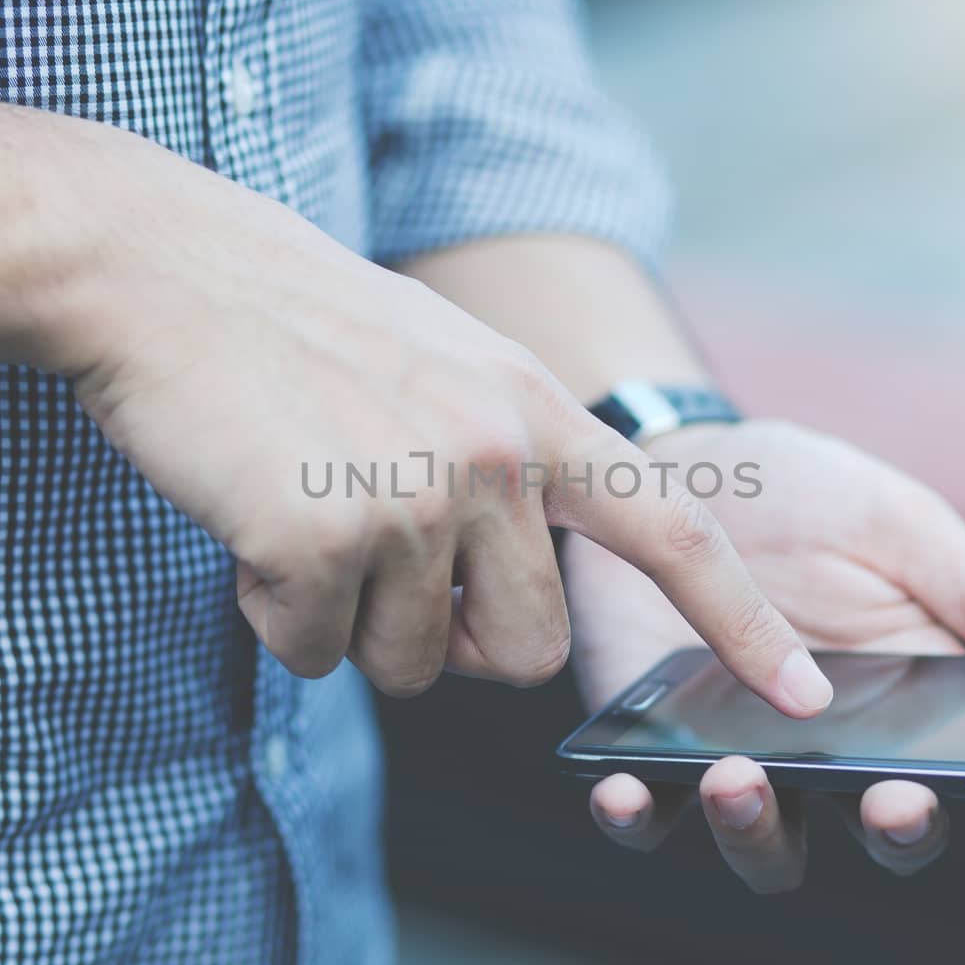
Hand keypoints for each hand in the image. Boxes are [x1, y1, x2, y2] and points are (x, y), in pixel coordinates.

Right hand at [41, 145, 831, 708]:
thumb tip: (498, 614)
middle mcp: (499, 455)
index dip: (741, 621)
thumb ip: (501, 476)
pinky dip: (276, 617)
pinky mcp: (330, 536)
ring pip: (410, 667)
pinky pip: (316, 654)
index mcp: (537, 413)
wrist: (164, 272)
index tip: (800, 692)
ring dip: (348, 624)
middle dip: (451, 645)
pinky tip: (251, 525)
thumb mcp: (440, 373)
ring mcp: (419, 495)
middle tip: (378, 568)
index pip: (672, 530)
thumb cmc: (295, 329)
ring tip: (300, 512)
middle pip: (524, 656)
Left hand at [569, 420, 964, 892]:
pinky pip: (644, 811)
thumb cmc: (799, 493)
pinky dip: (635, 813)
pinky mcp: (650, 746)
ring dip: (756, 831)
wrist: (671, 463)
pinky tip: (626, 788)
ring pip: (765, 842)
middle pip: (882, 833)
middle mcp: (836, 751)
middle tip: (893, 799)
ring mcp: (741, 756)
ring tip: (738, 779)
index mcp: (918, 705)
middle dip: (896, 830)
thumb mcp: (898, 524)